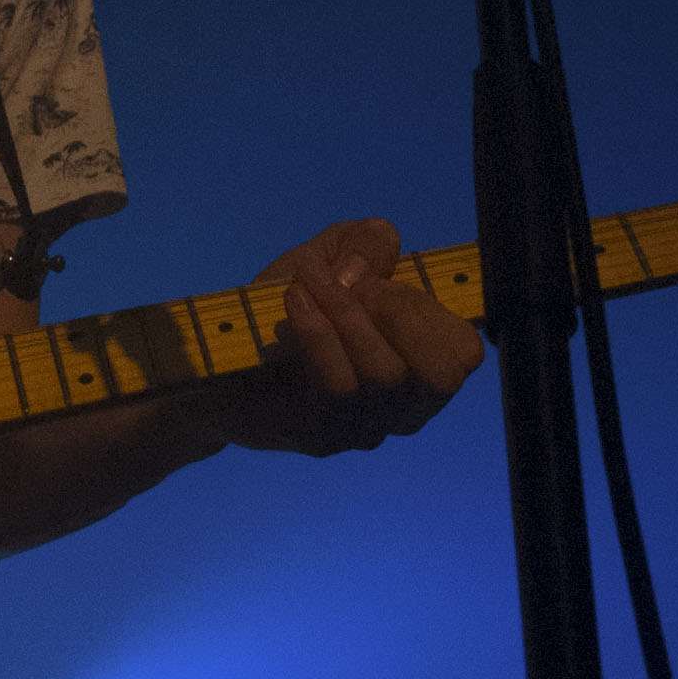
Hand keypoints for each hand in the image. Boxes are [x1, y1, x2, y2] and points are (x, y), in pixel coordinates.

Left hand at [221, 217, 485, 457]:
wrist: (214, 364)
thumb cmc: (283, 314)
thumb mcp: (326, 261)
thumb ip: (363, 244)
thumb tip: (382, 245)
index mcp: (416, 369)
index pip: (464, 353)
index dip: (430, 310)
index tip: (381, 282)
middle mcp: (399, 409)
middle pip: (440, 373)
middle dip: (400, 312)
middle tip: (350, 283)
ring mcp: (361, 428)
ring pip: (386, 374)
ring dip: (345, 313)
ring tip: (306, 282)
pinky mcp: (320, 435)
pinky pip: (338, 384)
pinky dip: (318, 330)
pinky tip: (293, 301)